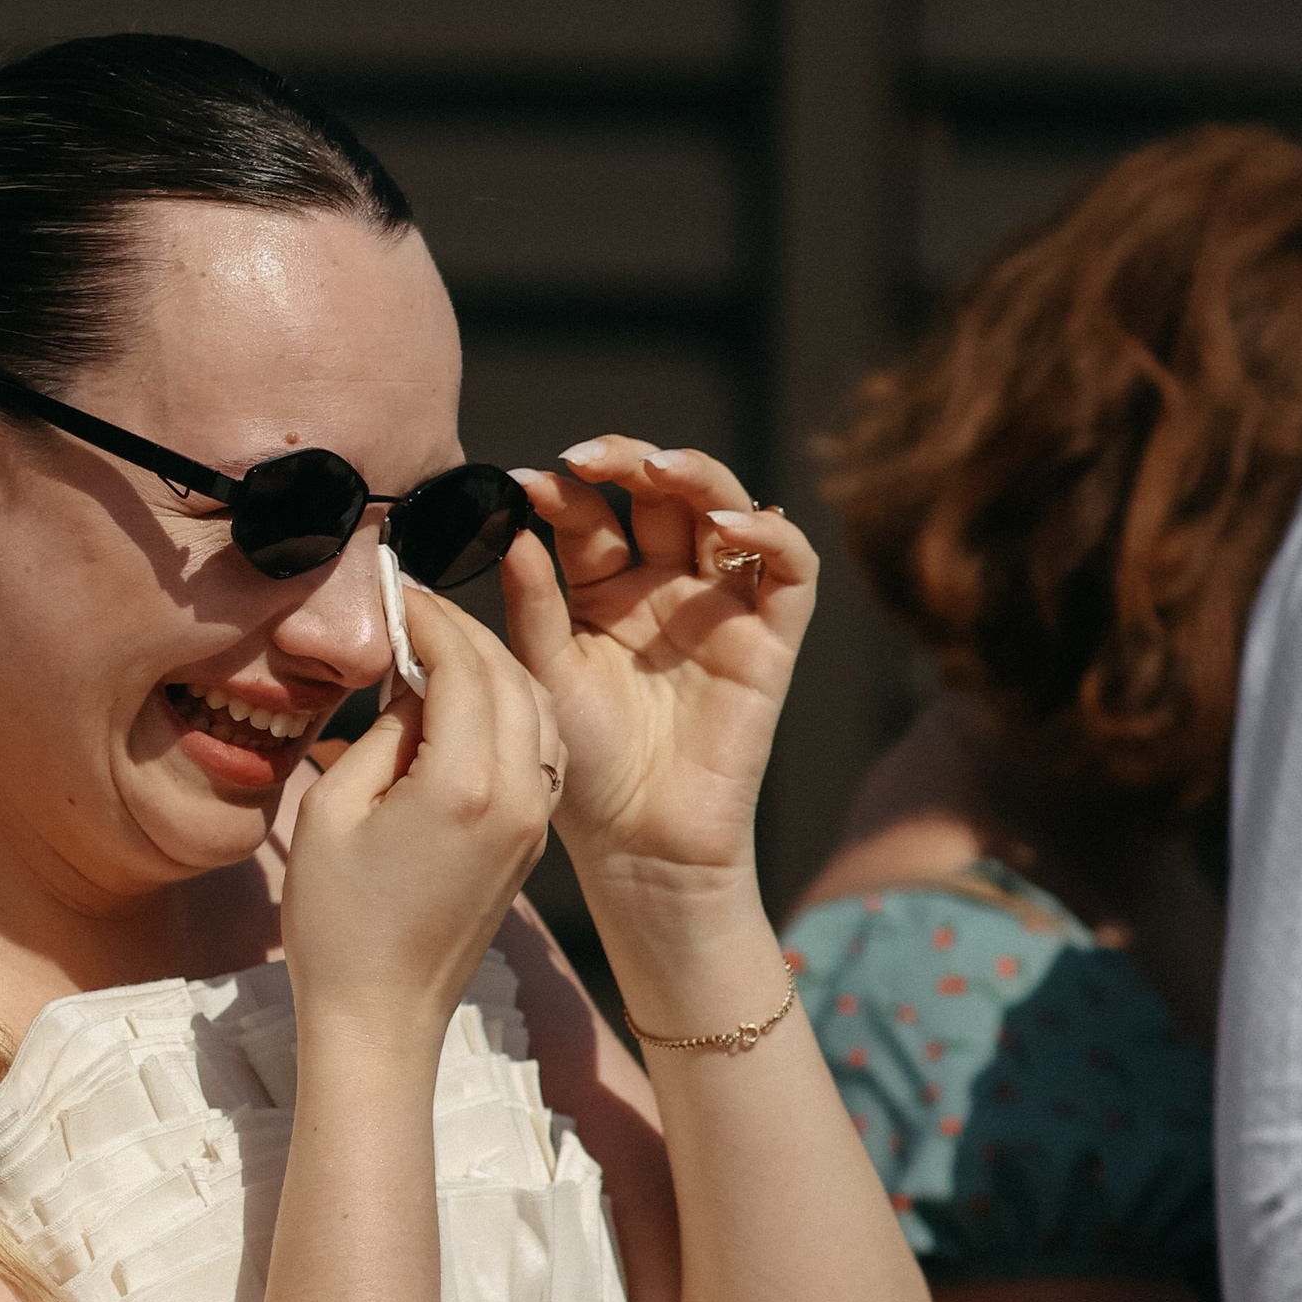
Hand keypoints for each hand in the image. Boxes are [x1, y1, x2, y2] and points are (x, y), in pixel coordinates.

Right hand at [281, 586, 558, 1047]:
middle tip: (412, 610)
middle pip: (508, 673)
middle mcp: (517, 795)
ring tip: (437, 649)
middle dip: (462, 630)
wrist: (382, 1018)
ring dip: (492, 664)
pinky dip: (512, 706)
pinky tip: (467, 703)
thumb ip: (384, 729)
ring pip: (535, 705)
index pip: (464, 663)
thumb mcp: (334, 809)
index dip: (429, 617)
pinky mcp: (533, 839)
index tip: (393, 593)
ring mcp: (534, 820)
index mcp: (464, 784)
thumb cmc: (338, 923)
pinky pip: (540, 746)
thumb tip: (414, 680)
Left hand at [498, 437, 817, 892]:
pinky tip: (729, 524)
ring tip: (660, 467)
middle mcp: (667, 589)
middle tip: (590, 456)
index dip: (565, 491)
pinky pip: (790, 570)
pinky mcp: (770, 639)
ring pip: (728, 510)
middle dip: (630, 462)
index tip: (525, 484)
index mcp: (604, 592)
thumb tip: (511, 527)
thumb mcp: (544, 672)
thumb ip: (532, 602)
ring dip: (699, 475)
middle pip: (664, 496)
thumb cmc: (581, 767)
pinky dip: (771, 532)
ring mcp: (720, 608)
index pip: (593, 517)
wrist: (637, 845)